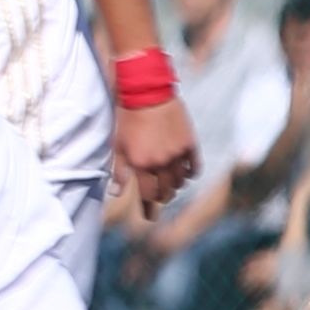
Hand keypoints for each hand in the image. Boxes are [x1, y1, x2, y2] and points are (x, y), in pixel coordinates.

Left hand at [113, 96, 195, 210]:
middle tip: (158, 199)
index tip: (149, 217)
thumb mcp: (117, 145)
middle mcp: (161, 162)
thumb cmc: (127, 118)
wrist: (147, 92)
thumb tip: (116, 193)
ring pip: (180, 181)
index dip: (148, 208)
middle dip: (161, 197)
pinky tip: (184, 174)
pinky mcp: (190, 143)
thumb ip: (119, 170)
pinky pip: (194, 167)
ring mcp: (178, 153)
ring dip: (174, 186)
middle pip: (165, 191)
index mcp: (141, 164)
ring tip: (168, 185)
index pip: (147, 195)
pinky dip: (189, 174)